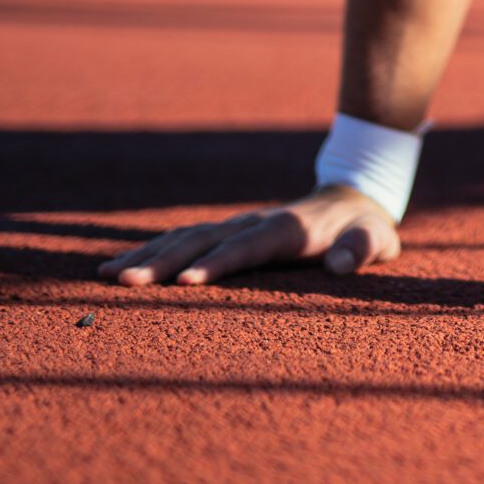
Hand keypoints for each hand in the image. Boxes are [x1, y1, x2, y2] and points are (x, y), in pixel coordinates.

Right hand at [100, 183, 401, 286]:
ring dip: (147, 255)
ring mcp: (236, 226)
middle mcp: (253, 223)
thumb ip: (362, 249)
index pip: (247, 247)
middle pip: (202, 240)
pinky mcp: (226, 234)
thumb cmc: (365, 228)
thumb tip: (341, 264)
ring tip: (107, 275)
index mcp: (286, 229)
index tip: (185, 283)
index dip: (217, 263)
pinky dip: (151, 252)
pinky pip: (183, 240)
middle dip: (162, 262)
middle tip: (123, 283)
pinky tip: (119, 268)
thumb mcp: (376, 239)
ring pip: (184, 237)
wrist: (352, 199)